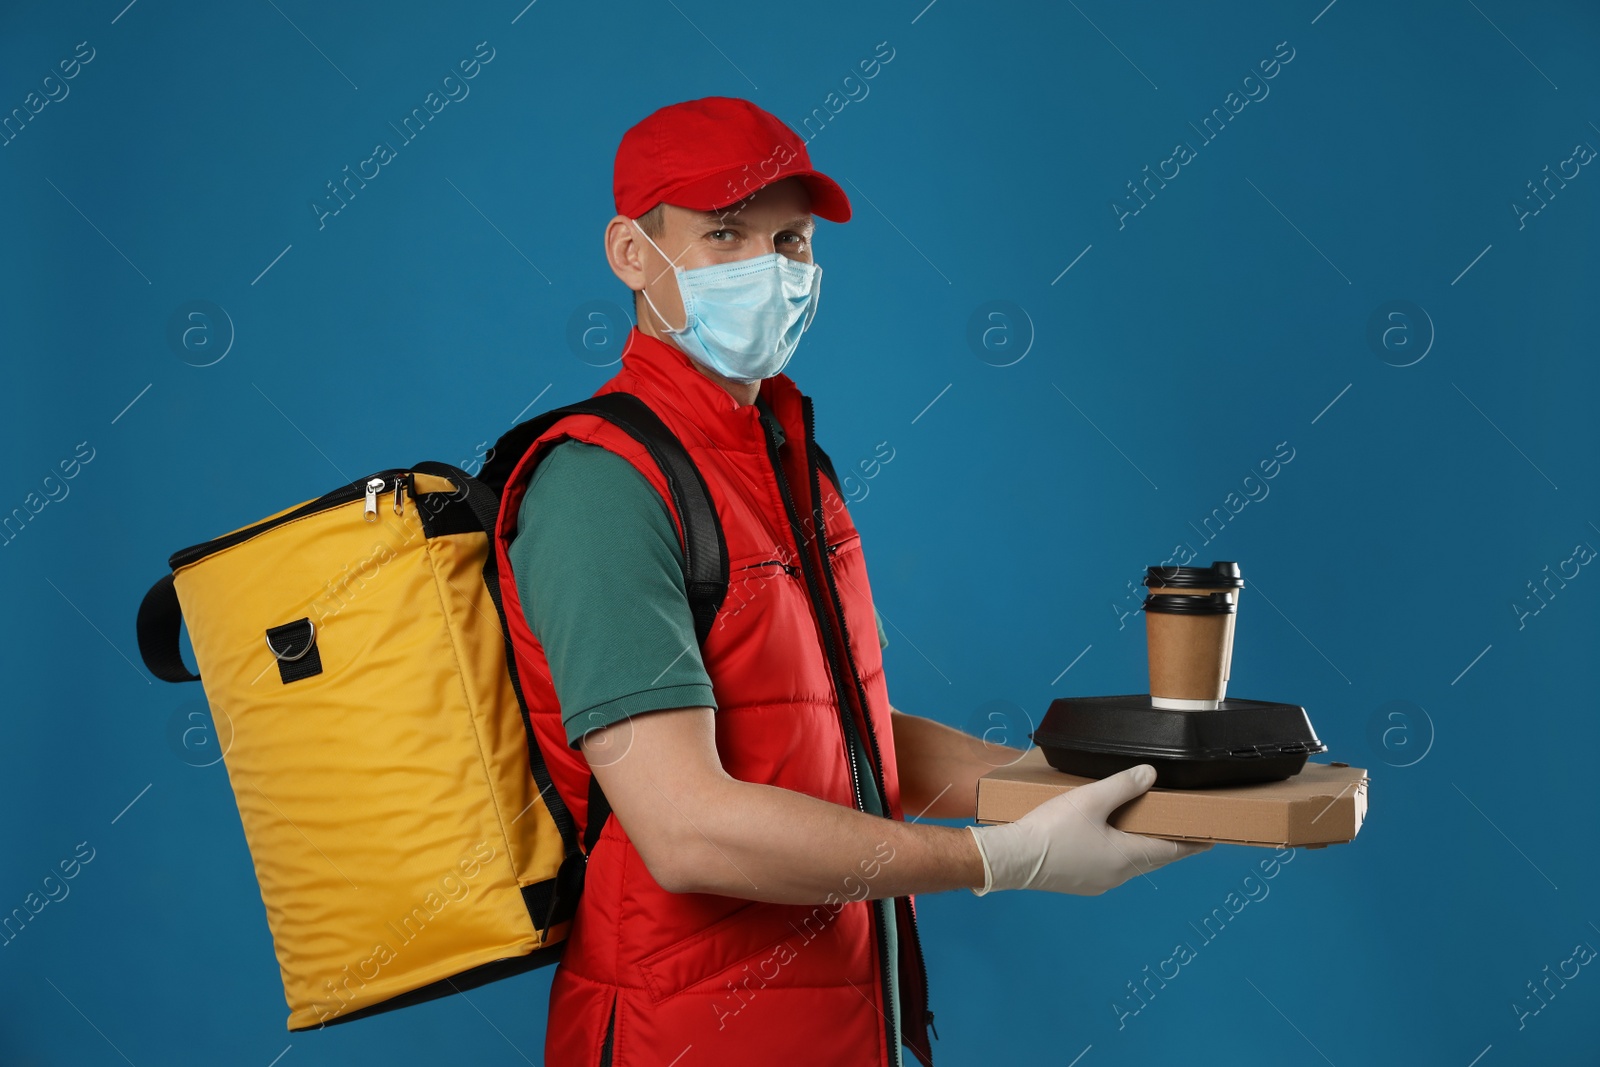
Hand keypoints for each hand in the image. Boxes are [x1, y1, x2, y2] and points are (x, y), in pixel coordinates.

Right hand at [967, 763, 1210, 895]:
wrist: (1012, 859)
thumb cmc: (1051, 830)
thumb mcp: (1091, 799)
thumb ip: (1123, 785)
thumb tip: (1149, 774)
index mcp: (1126, 858)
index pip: (1172, 851)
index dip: (1192, 843)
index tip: (1209, 838)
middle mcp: (1116, 876)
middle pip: (1151, 858)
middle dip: (1167, 843)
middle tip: (1179, 828)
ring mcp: (1096, 882)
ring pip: (1128, 863)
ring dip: (1139, 848)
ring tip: (1143, 828)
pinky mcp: (1077, 882)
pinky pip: (1106, 866)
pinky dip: (1115, 852)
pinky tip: (1104, 839)